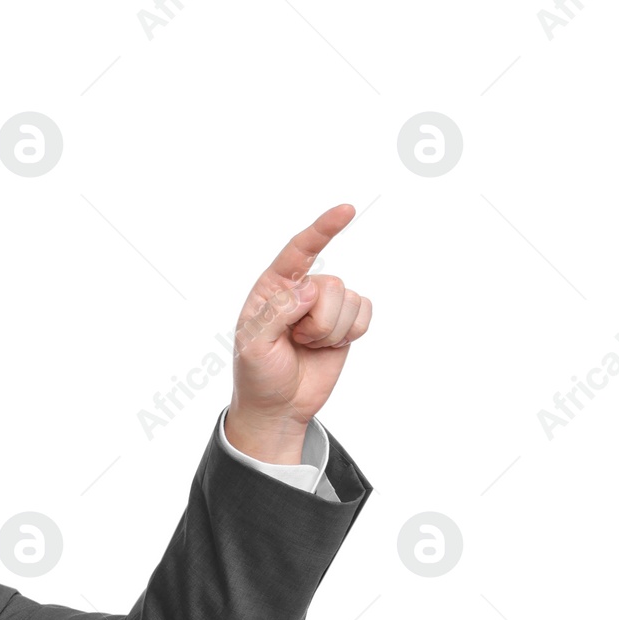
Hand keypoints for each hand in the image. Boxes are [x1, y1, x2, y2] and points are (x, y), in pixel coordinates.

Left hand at [225, 203, 372, 463]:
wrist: (278, 408)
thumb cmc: (258, 375)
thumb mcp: (254, 346)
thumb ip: (276, 313)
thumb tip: (309, 289)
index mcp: (272, 289)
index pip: (299, 251)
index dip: (323, 229)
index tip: (346, 211)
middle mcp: (301, 291)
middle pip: (331, 285)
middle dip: (318, 321)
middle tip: (295, 342)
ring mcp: (325, 306)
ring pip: (349, 301)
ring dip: (331, 332)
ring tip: (308, 346)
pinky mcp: (345, 323)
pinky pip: (365, 313)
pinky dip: (351, 333)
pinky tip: (330, 346)